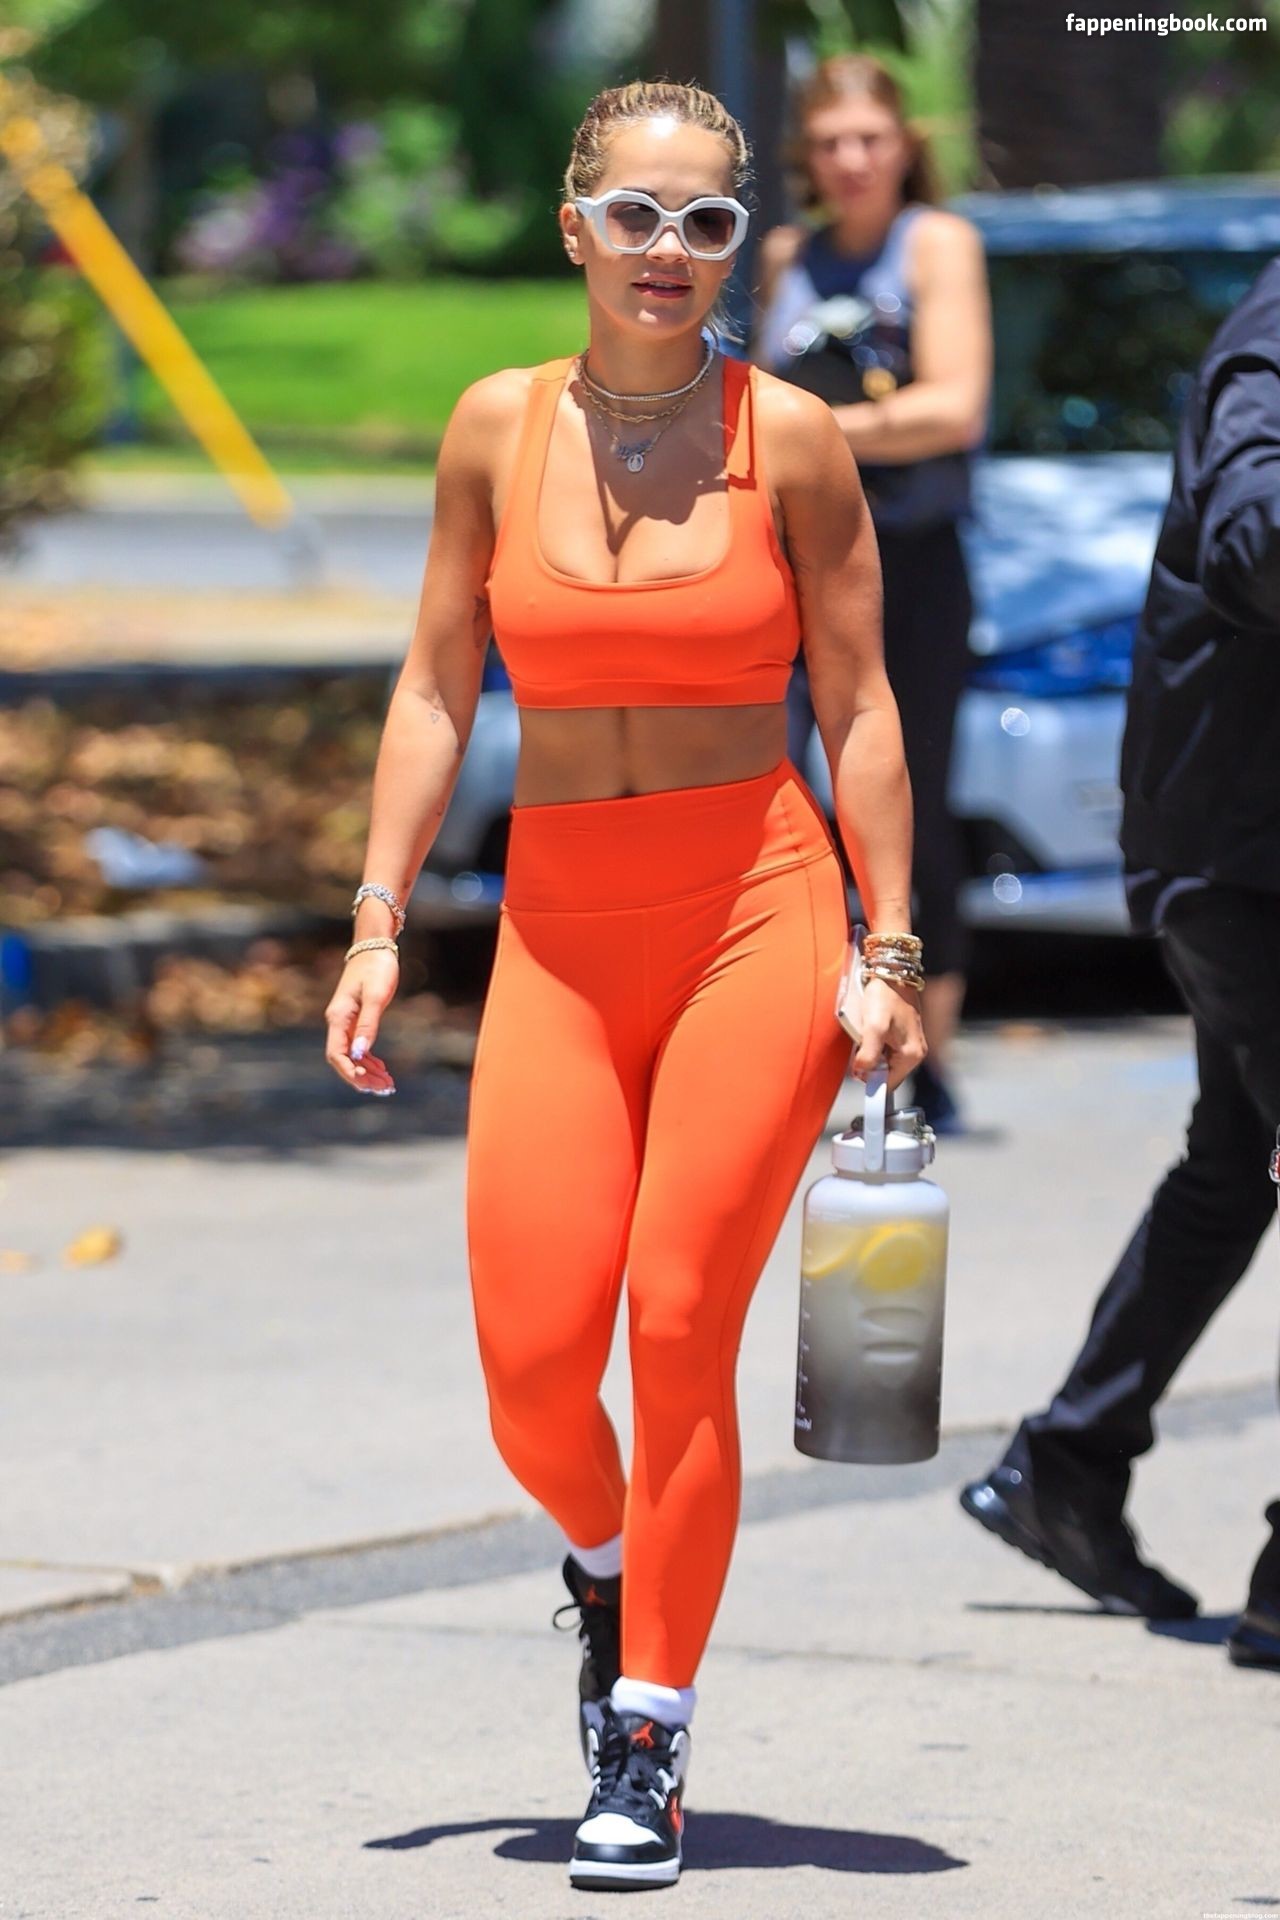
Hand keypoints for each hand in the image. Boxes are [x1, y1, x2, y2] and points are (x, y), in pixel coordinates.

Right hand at [324, 952, 399, 1095]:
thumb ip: (368, 1024)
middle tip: (385, 1088)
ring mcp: (345, 1022)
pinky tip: (382, 1069)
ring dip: (367, 1072)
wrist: (374, 946)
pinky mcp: (355, 1019)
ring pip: (351, 1056)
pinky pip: (358, 1047)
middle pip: (343, 1059)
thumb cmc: (376, 968)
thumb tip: (359, 1053)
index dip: (349, 1072)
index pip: (336, 1054)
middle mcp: (337, 1022)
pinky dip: (369, 1060)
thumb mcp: (376, 996)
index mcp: (338, 1018)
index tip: (367, 1084)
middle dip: (361, 1077)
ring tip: (387, 1084)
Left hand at [851, 976, 925, 1093]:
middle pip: (886, 1073)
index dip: (870, 1079)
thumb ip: (868, 1054)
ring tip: (865, 1035)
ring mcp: (911, 1044)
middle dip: (870, 1065)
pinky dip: (875, 1045)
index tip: (857, 1068)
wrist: (892, 974)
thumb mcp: (873, 1027)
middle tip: (860, 1044)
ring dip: (871, 1054)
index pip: (887, 1084)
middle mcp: (915, 1053)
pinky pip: (886, 1050)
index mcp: (911, 1056)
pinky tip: (870, 1031)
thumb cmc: (885, 997)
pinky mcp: (904, 1036)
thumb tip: (861, 1074)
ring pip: (885, 1062)